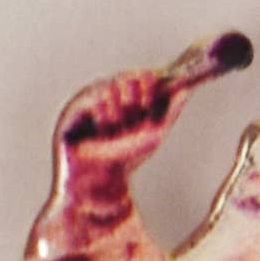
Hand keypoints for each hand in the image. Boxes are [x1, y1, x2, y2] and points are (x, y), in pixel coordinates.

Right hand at [54, 64, 185, 175]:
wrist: (103, 184)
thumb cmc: (127, 158)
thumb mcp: (155, 134)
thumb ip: (170, 111)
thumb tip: (185, 89)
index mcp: (128, 96)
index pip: (141, 76)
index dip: (150, 83)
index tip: (152, 100)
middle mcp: (108, 94)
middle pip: (127, 77)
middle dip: (136, 98)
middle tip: (137, 117)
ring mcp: (90, 100)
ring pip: (111, 86)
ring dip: (120, 110)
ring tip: (117, 130)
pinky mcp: (74, 110)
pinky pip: (93, 98)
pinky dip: (104, 114)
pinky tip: (104, 129)